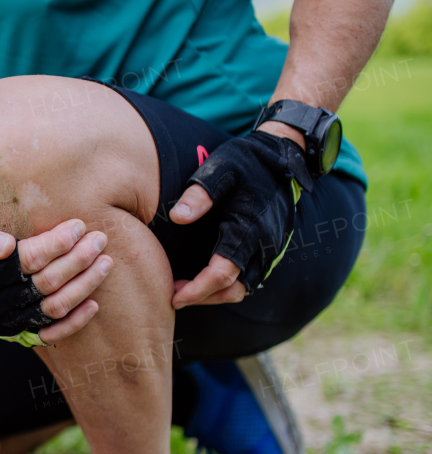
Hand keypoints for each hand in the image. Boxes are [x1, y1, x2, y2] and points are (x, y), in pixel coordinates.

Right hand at [0, 216, 112, 345]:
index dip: (55, 244)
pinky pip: (51, 333)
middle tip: (99, 239)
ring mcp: (10, 320)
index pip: (28, 260)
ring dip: (84, 286)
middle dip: (77, 259)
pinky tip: (95, 304)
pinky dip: (74, 322)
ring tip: (106, 262)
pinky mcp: (19, 333)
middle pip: (46, 282)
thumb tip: (6, 246)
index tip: (78, 225)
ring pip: (54, 307)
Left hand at [168, 130, 311, 308]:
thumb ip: (201, 193)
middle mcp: (263, 245)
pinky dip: (226, 285)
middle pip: (232, 289)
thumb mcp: (221, 169)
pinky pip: (248, 278)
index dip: (197, 290)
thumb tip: (179, 217)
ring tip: (184, 288)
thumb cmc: (246, 161)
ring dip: (215, 294)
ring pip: (243, 288)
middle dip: (202, 297)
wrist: (281, 157)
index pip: (222, 273)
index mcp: (248, 229)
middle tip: (172, 294)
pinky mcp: (268, 249)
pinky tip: (203, 277)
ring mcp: (268, 250)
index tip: (173, 297)